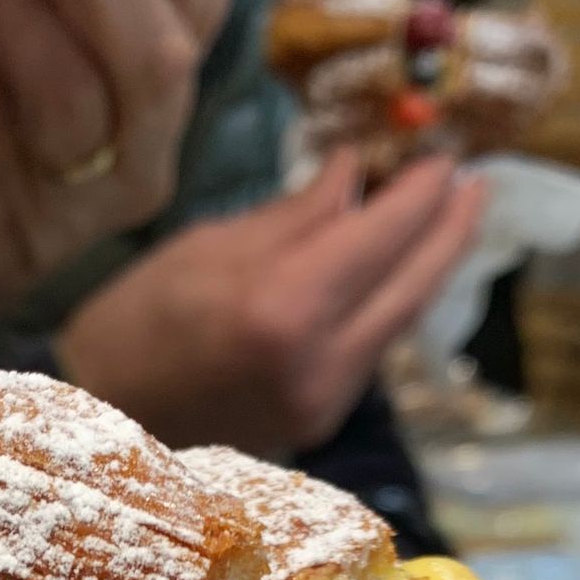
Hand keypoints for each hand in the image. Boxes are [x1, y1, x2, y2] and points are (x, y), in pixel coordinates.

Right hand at [57, 152, 489, 454]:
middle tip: (478, 184)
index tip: (444, 155)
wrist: (101, 418)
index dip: (420, 194)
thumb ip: (296, 217)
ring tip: (443, 221)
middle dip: (451, 233)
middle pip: (412, 291)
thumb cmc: (132, 321)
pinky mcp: (320, 424)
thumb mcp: (206, 247)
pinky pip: (369, 353)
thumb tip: (357, 174)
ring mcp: (324, 403)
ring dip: (423, 270)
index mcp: (284, 309)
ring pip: (397, 325)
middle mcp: (319, 364)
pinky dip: (386, 307)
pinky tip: (391, 274)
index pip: (380, 238)